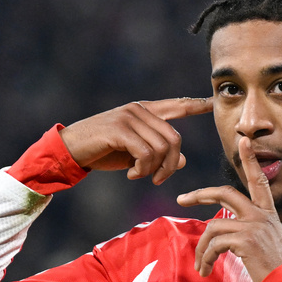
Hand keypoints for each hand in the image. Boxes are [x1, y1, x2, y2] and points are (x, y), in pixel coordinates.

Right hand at [59, 97, 212, 184]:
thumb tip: (183, 161)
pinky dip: (143, 169)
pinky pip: (146, 153)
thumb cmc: (103, 151)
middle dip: (171, 165)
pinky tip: (133, 174)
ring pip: (162, 147)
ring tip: (140, 175)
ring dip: (155, 169)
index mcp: (145, 111)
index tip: (212, 103)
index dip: (196, 105)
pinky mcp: (120, 129)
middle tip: (158, 178)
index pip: (178, 105)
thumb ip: (158, 153)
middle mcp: (140, 110)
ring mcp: (129, 117)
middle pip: (175, 139)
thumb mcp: (134, 154)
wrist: (70, 149)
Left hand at [176, 137, 281, 281]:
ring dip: (201, 248)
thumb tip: (220, 230)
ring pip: (213, 226)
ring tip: (200, 265)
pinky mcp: (245, 240)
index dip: (250, 160)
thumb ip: (247, 230)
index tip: (244, 141)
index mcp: (268, 213)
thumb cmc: (276, 269)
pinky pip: (214, 244)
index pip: (258, 180)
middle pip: (225, 193)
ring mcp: (253, 226)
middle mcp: (261, 215)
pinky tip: (206, 269)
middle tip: (182, 199)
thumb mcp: (266, 242)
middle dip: (200, 194)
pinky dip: (206, 258)